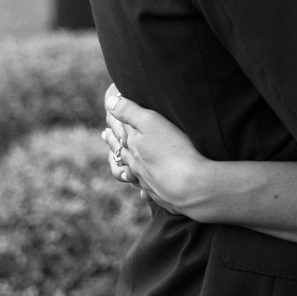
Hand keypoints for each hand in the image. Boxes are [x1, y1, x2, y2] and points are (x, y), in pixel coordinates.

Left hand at [102, 83, 212, 217]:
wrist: (191, 187)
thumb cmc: (174, 150)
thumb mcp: (151, 123)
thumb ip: (130, 112)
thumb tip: (108, 102)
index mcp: (134, 144)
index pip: (120, 130)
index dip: (114, 122)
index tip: (107, 118)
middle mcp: (136, 164)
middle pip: (122, 151)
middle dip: (114, 142)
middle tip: (105, 135)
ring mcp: (148, 181)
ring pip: (131, 171)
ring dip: (124, 164)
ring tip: (120, 161)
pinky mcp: (161, 194)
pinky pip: (146, 190)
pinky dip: (141, 187)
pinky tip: (143, 190)